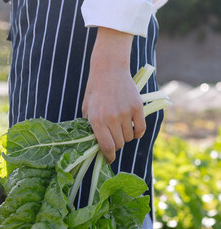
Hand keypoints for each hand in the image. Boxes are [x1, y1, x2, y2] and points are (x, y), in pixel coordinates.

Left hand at [82, 27, 145, 163]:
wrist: (109, 69)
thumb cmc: (95, 89)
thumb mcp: (87, 108)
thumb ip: (90, 126)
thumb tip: (95, 143)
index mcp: (97, 120)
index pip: (106, 147)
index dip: (108, 156)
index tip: (109, 159)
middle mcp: (112, 118)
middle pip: (119, 144)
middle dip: (116, 144)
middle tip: (114, 139)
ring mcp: (126, 112)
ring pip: (130, 137)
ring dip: (126, 136)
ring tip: (121, 128)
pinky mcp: (137, 107)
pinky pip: (141, 129)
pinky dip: (138, 132)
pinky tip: (133, 129)